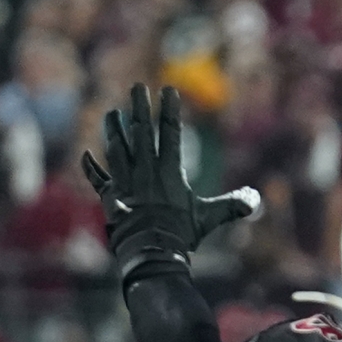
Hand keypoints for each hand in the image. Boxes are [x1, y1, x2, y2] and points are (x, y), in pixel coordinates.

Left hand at [83, 85, 257, 261]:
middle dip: (139, 108)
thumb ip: (231, 205)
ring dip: (113, 129)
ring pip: (116, 148)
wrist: (150, 253)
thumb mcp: (209, 218)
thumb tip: (255, 198)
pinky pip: (98, 179)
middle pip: (140, 132)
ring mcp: (125, 182)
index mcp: (169, 172)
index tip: (169, 89)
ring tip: (111, 113)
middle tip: (137, 87)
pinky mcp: (110, 197)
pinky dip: (91, 167)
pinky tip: (86, 154)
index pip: (171, 133)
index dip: (170, 110)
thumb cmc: (181, 234)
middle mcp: (144, 171)